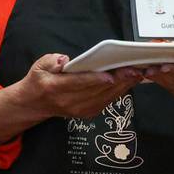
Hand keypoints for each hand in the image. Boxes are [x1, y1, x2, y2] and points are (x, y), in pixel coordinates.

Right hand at [0, 54, 143, 141]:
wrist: (35, 104)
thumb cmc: (40, 80)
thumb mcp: (39, 65)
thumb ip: (51, 61)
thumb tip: (64, 60)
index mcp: (56, 88)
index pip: (78, 83)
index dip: (95, 79)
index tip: (111, 74)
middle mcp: (69, 102)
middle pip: (97, 90)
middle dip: (119, 80)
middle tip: (136, 69)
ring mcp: (80, 110)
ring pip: (106, 97)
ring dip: (124, 86)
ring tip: (139, 74)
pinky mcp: (88, 113)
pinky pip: (107, 101)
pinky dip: (120, 92)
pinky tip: (130, 82)